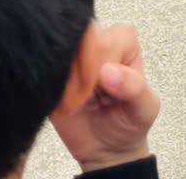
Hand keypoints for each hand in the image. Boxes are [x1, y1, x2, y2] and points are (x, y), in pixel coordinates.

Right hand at [52, 23, 158, 171]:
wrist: (106, 149)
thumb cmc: (129, 120)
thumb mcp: (144, 108)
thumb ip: (134, 87)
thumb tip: (107, 71)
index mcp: (121, 40)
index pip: (103, 37)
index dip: (100, 62)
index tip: (104, 84)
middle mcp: (93, 40)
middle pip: (75, 40)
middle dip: (79, 73)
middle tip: (87, 97)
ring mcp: (68, 55)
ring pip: (56, 53)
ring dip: (63, 81)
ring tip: (76, 103)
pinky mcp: (49, 72)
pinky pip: (40, 70)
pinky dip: (49, 89)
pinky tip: (63, 104)